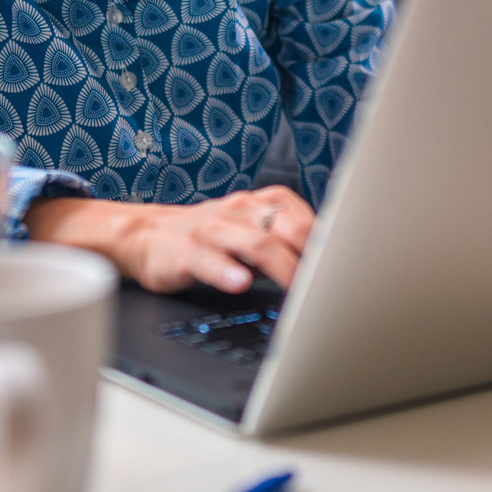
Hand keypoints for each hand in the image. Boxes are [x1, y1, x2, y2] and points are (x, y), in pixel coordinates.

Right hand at [25, 185, 314, 294]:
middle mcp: (239, 211)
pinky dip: (226, 271)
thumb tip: (331, 265)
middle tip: (329, 283)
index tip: (345, 267)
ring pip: (253, 242)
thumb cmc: (211, 238)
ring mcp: (212, 230)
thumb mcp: (252, 234)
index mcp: (260, 204)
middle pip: (286, 229)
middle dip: (311, 255)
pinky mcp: (185, 252)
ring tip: (297, 286)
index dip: (326, 244)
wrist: (146, 236)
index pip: (303, 219)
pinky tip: (239, 283)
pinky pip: (208, 260)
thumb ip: (287, 244)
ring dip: (280, 265)